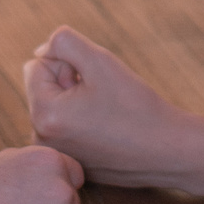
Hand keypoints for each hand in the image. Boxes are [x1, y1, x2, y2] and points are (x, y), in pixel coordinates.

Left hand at [23, 26, 188, 185]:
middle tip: (102, 98)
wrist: (168, 150)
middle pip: (43, 87)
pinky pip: (66, 127)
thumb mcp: (99, 60)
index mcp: (43, 115)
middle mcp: (41, 140)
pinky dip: (83, 121)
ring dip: (75, 101)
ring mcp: (56, 154)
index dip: (67, 64)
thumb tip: (41, 51)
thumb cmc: (135, 105)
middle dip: (69, 83)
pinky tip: (109, 129)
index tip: (94, 80)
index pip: (36, 66)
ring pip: (56, 106)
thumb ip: (63, 42)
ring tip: (106, 113)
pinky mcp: (71, 162)